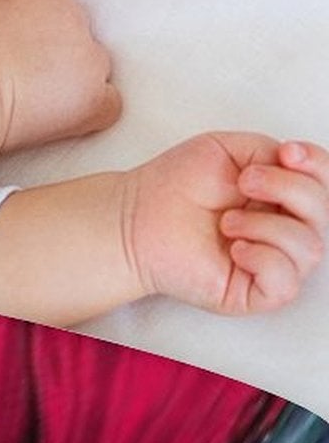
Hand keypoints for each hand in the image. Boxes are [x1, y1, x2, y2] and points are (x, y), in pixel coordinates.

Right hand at [0, 0, 119, 152]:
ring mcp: (90, 61)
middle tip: (16, 57)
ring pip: (92, 60)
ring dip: (71, 70)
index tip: (15, 19)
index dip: (33, 0)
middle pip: (75, 22)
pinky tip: (66, 110)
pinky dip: (92, 104)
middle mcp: (78, 18)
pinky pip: (108, 101)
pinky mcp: (93, 101)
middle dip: (52, 37)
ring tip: (33, 88)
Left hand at [123, 134, 328, 314]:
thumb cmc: (174, 186)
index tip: (287, 153)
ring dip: (266, 226)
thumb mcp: (228, 150)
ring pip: (311, 248)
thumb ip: (271, 151)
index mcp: (283, 197)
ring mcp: (272, 263)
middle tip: (244, 182)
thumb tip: (298, 165)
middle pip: (325, 213)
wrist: (134, 217)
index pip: (326, 185)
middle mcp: (284, 230)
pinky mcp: (254, 292)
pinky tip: (234, 248)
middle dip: (289, 189)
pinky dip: (264, 259)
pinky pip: (286, 283)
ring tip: (226, 221)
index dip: (318, 166)